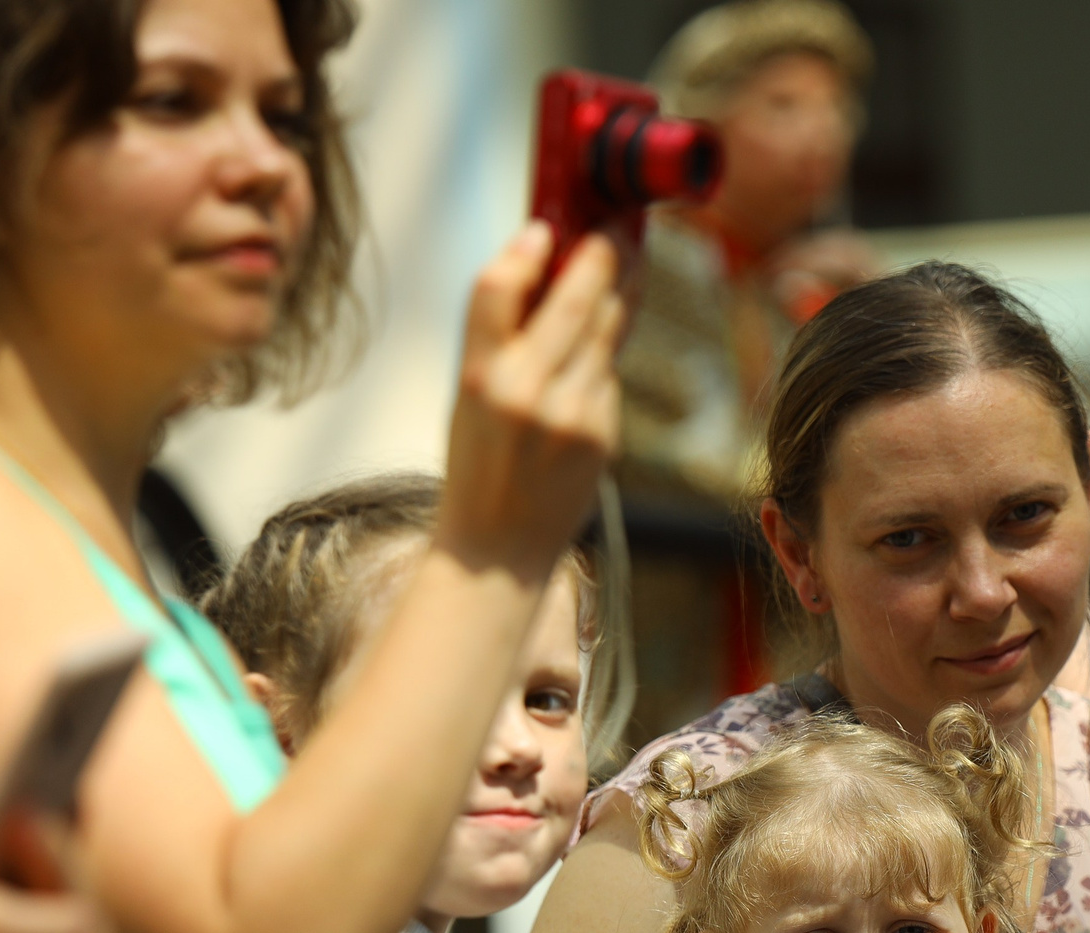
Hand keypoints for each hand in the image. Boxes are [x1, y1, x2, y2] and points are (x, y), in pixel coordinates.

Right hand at [437, 225, 625, 580]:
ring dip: (615, 294)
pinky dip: (603, 360)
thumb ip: (499, 340)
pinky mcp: (603, 434)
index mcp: (478, 376)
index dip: (525, 248)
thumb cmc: (477, 463)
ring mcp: (572, 414)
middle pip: (575, 297)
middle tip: (615, 229)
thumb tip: (544, 267)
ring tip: (623, 265)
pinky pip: (609, 376)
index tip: (546, 227)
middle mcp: (527, 391)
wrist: (498, 548)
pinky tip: (593, 358)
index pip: (498, 287)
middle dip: (601, 255)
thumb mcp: (467, 397)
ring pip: (605, 330)